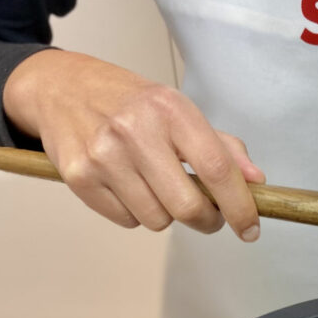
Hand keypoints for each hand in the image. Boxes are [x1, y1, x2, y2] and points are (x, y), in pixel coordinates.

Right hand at [3, 50, 264, 238]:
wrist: (61, 88)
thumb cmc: (129, 103)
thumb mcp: (178, 110)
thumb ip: (221, 147)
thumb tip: (255, 181)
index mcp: (170, 109)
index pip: (217, 169)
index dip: (240, 207)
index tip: (250, 228)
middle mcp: (136, 130)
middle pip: (187, 207)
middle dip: (205, 220)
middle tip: (205, 214)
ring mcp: (104, 156)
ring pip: (156, 220)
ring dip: (165, 214)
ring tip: (154, 186)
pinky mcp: (79, 177)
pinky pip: (127, 221)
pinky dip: (134, 212)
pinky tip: (126, 185)